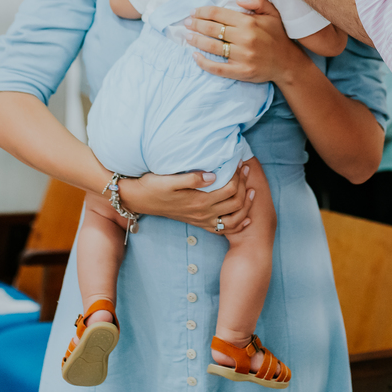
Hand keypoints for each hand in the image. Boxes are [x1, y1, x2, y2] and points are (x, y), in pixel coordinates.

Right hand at [118, 164, 255, 234]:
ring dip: (246, 205)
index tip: (240, 162)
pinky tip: (245, 218)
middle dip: (245, 185)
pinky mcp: (199, 223)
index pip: (230, 189)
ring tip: (252, 190)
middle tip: (247, 169)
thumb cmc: (154, 186)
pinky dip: (238, 224)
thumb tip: (214, 175)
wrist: (140, 199)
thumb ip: (192, 178)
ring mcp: (202, 220)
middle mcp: (204, 213)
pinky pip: (224, 229)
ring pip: (234, 219)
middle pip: (236, 202)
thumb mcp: (170, 180)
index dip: (239, 176)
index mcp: (199, 201)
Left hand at [184, 0, 305, 84]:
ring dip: (196, 41)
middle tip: (186, 23)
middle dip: (195, 24)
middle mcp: (244, 39)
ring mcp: (242, 57)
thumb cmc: (277, 36)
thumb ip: (258, 1)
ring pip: (212, 47)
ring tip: (187, 36)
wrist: (287, 63)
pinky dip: (203, 63)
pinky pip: (217, 68)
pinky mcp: (240, 72)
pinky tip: (195, 56)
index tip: (194, 12)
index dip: (203, 12)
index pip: (218, 14)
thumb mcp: (273, 13)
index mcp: (249, 22)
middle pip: (212, 29)